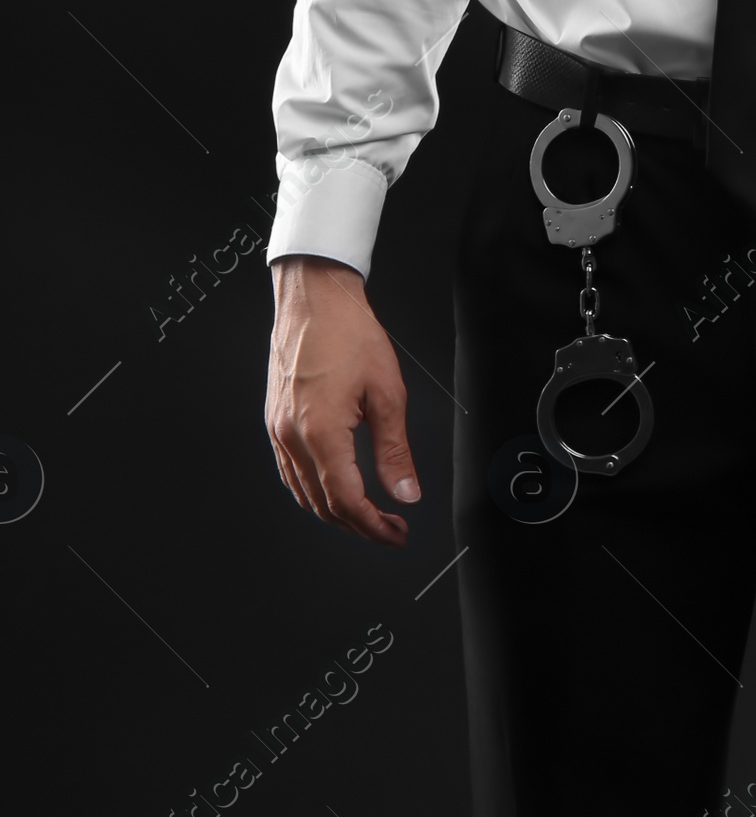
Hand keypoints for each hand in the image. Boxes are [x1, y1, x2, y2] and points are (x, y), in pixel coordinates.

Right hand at [265, 254, 418, 546]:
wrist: (314, 297)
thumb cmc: (348, 331)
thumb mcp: (387, 391)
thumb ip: (395, 449)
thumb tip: (406, 492)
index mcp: (320, 432)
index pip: (346, 501)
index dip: (374, 526)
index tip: (396, 533)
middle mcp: (291, 437)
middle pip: (323, 505)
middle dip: (358, 524)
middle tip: (390, 527)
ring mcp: (277, 430)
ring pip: (302, 493)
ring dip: (334, 511)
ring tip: (367, 513)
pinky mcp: (274, 420)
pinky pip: (290, 472)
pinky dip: (312, 490)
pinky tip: (332, 486)